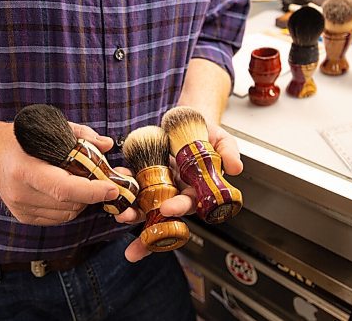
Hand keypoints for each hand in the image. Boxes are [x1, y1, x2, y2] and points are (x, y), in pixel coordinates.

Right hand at [0, 121, 118, 225]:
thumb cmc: (21, 137)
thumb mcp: (49, 127)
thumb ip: (81, 135)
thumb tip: (107, 145)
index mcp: (25, 170)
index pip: (64, 189)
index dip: (92, 191)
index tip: (112, 188)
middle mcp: (21, 194)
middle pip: (70, 203)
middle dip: (92, 193)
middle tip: (102, 178)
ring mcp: (21, 209)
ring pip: (68, 214)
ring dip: (82, 200)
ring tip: (81, 181)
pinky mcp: (24, 217)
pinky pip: (59, 218)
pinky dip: (70, 206)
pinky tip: (67, 190)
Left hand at [116, 124, 242, 261]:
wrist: (185, 121)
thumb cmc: (204, 135)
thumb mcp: (221, 140)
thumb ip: (229, 152)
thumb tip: (236, 168)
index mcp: (195, 190)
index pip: (188, 204)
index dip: (179, 208)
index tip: (169, 209)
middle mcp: (175, 193)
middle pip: (162, 217)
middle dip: (148, 229)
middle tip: (134, 225)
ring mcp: (157, 187)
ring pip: (143, 207)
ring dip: (131, 213)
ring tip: (119, 215)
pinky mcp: (142, 176)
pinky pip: (131, 185)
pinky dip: (122, 186)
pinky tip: (116, 183)